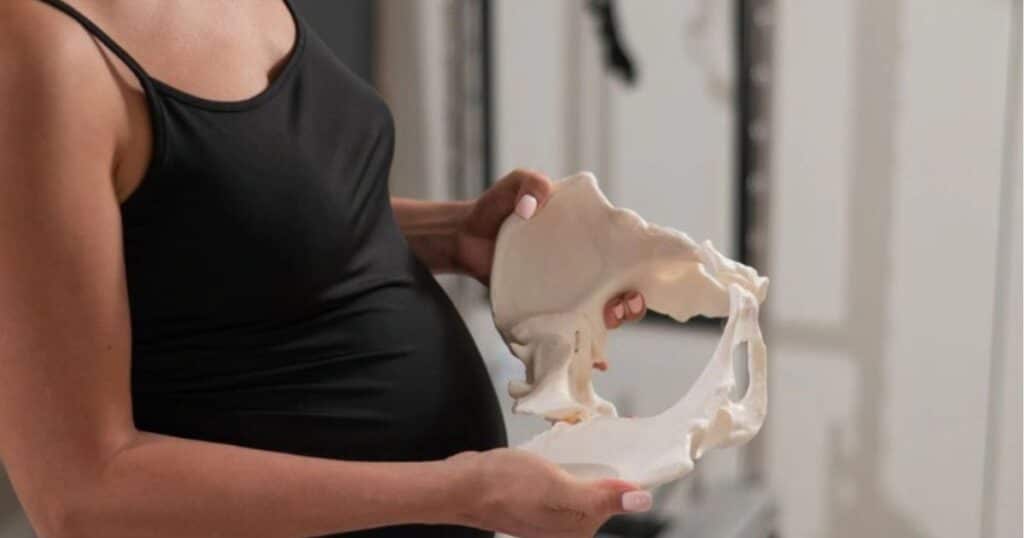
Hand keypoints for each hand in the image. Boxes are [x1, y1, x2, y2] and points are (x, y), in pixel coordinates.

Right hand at [446, 449, 651, 537]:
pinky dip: (568, 470)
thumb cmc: (504, 485)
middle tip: (605, 441)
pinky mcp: (538, 506)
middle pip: (602, 496)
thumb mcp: (558, 487)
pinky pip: (565, 485)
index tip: (631, 449)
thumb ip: (600, 496)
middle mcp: (568, 529)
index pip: (617, 501)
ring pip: (583, 488)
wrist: (461, 485)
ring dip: (586, 468)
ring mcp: (551, 519)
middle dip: (606, 471)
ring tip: (583, 447)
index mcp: (579, 528)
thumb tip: (641, 501)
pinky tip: (560, 458)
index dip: (626, 476)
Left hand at [455, 169, 646, 352]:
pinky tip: (594, 361)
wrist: (464, 236)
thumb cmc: (499, 208)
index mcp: (588, 244)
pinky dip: (579, 351)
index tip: (643, 276)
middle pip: (619, 294)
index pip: (624, 259)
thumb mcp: (517, 185)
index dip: (642, 269)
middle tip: (625, 303)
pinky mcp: (541, 314)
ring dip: (611, 324)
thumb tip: (533, 204)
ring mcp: (563, 296)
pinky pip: (563, 334)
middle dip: (631, 304)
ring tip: (608, 321)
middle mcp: (582, 273)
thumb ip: (529, 183)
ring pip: (597, 318)